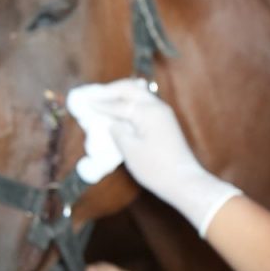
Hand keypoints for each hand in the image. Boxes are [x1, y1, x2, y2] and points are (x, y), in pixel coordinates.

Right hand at [66, 79, 240, 235]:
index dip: (100, 103)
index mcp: (148, 111)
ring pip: (139, 95)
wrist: (184, 182)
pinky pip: (144, 105)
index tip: (85, 101)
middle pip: (131, 89)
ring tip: (105, 100)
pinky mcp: (165, 123)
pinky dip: (130, 105)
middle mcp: (157, 107)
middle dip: (111, 91)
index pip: (118, 103)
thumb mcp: (129, 150)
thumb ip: (117, 131)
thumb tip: (112, 122)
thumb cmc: (156, 168)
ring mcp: (163, 114)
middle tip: (94, 95)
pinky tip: (121, 112)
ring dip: (121, 96)